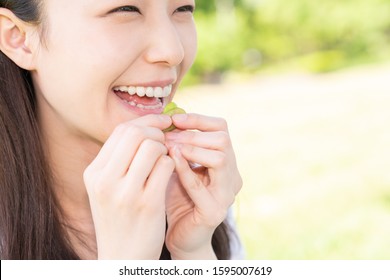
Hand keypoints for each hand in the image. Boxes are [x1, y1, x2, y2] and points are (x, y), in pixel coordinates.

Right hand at [83, 114, 174, 258]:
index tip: (160, 122)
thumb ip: (119, 159)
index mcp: (94, 173)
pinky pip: (166, 166)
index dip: (145, 122)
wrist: (123, 257)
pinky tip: (170, 174)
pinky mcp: (148, 204)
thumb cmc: (119, 218)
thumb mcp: (107, 188)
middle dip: (156, 132)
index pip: (120, 131)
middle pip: (136, 133)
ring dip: (165, 149)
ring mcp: (125, 193)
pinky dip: (172, 164)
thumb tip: (143, 126)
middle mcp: (105, 180)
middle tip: (165, 142)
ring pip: (153, 147)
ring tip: (165, 161)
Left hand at [164, 113, 241, 258]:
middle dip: (192, 134)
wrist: (181, 236)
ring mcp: (226, 194)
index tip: (174, 118)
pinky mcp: (214, 211)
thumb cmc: (178, 197)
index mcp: (226, 162)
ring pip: (220, 158)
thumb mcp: (178, 164)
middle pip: (223, 140)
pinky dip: (185, 169)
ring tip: (168, 147)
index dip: (199, 119)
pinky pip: (201, 186)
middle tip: (167, 135)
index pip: (222, 129)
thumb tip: (166, 115)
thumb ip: (177, 144)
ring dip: (191, 148)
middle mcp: (232, 176)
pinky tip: (170, 160)